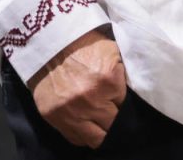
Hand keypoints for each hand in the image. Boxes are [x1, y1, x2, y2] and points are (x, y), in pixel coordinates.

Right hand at [27, 28, 126, 147]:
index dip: (122, 102)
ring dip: (101, 132)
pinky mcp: (53, 117)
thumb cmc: (84, 44)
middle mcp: (90, 101)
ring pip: (96, 138)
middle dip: (114, 118)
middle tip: (111, 110)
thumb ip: (123, 74)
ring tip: (101, 124)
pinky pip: (75, 138)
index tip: (117, 98)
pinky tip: (87, 126)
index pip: (124, 105)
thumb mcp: (113, 52)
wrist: (50, 43)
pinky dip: (83, 135)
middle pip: (112, 125)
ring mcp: (71, 112)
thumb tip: (132, 92)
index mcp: (108, 82)